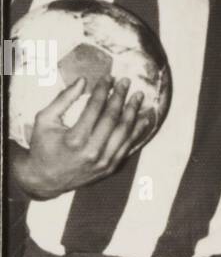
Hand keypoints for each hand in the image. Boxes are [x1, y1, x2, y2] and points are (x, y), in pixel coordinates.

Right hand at [12, 76, 151, 199]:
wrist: (45, 179)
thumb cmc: (42, 146)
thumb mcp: (45, 120)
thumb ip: (63, 99)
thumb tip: (82, 80)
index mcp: (75, 138)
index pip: (95, 107)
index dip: (103, 90)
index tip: (109, 77)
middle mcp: (92, 151)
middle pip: (113, 118)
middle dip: (120, 97)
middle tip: (126, 82)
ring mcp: (104, 162)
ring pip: (124, 132)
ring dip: (133, 112)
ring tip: (138, 96)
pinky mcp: (110, 168)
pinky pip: (127, 147)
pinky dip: (136, 132)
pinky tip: (142, 119)